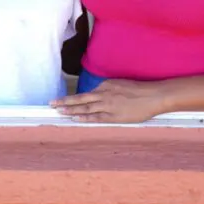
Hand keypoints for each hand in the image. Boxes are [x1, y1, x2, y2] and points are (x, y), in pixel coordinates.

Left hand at [51, 79, 165, 122]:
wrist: (153, 95)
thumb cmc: (139, 90)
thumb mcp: (120, 84)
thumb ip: (108, 89)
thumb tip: (100, 94)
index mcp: (106, 85)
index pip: (87, 93)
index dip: (74, 98)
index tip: (63, 100)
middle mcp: (104, 94)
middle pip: (80, 98)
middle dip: (65, 101)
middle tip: (51, 104)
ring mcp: (108, 105)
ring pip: (85, 108)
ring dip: (70, 110)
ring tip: (58, 112)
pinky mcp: (114, 116)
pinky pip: (96, 117)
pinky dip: (84, 117)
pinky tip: (74, 118)